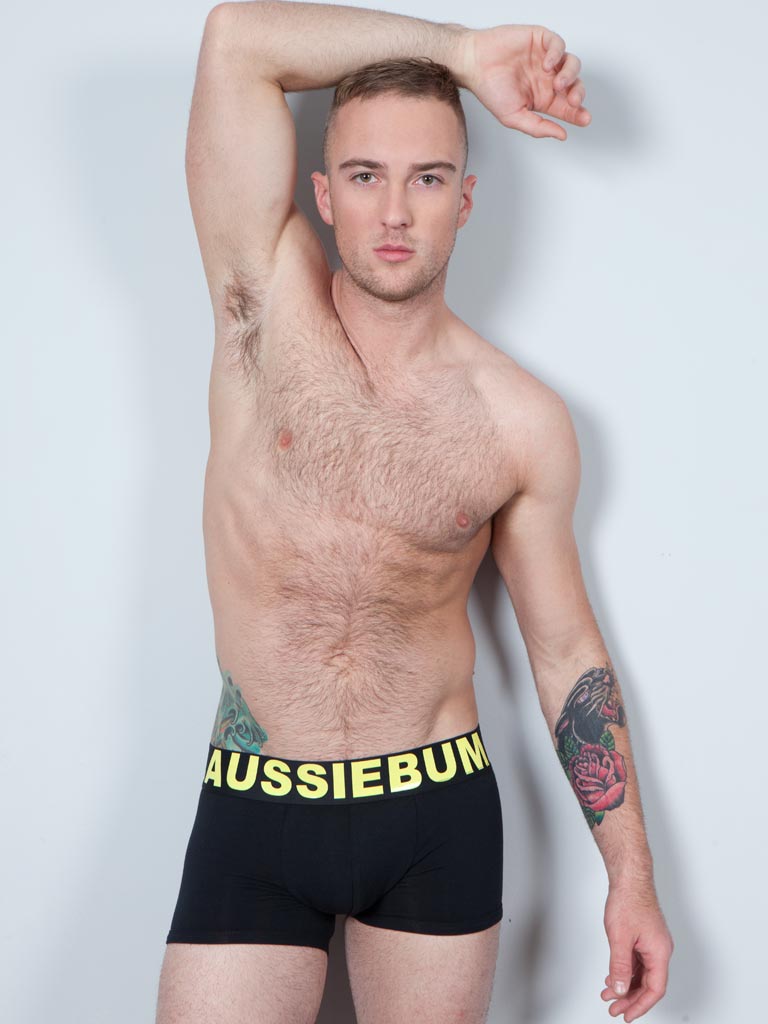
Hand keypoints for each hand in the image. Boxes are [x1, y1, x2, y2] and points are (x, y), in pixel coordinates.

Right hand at [460, 25, 590, 139]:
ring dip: (570, 75)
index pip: (567, 107)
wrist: (474, 63)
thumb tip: (561, 135)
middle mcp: (547, 79)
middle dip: (578, 94)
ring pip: (572, 64)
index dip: (578, 113)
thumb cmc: (490, 90)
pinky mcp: (540, 40)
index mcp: (543, 98)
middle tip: (573, 101)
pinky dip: (557, 54)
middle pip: (575, 86)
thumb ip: (538, 127)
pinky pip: (558, 44)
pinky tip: (546, 65)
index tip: (585, 119)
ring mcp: (546, 59)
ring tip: (558, 83)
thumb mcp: (514, 117)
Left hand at [601, 882, 673, 1021]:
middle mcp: (659, 950)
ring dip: (625, 985)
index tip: (627, 1015)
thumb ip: (619, 966)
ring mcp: (652, 944)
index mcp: (659, 952)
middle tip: (614, 1009)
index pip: (654, 989)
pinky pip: (637, 962)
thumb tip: (618, 989)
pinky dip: (625, 971)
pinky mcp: (645, 938)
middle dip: (630, 999)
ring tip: (608, 995)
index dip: (640, 1005)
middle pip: (648, 984)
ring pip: (641, 973)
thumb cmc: (629, 901)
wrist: (629, 878)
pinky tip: (612, 977)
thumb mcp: (619, 938)